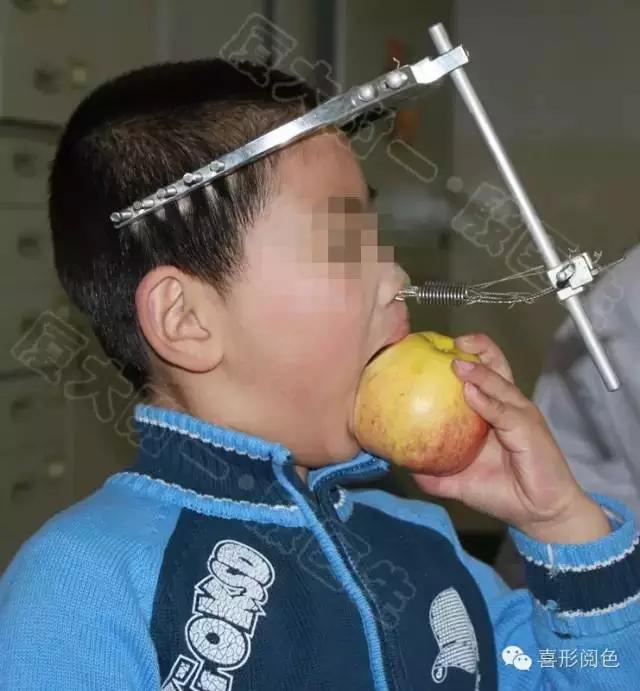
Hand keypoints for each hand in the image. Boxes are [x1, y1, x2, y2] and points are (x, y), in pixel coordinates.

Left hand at [411, 332, 610, 542]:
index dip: (463, 358)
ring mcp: (520, 416)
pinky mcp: (528, 431)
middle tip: (454, 340)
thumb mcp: (458, 482)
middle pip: (497, 367)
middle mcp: (508, 407)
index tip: (436, 348)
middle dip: (478, 347)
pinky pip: (504, 412)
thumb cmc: (502, 493)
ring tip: (457, 360)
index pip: (481, 376)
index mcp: (493, 412)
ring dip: (479, 371)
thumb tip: (401, 466)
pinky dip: (487, 401)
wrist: (540, 514)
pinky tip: (470, 392)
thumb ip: (432, 472)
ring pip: (500, 384)